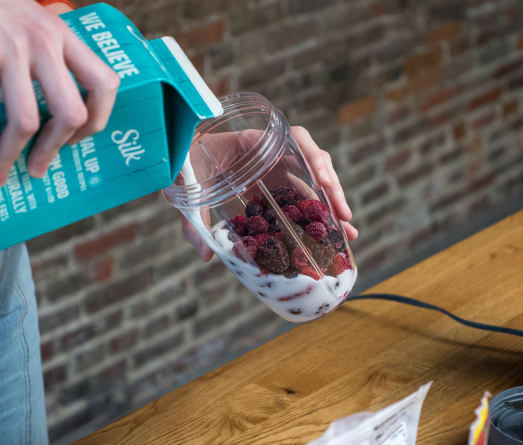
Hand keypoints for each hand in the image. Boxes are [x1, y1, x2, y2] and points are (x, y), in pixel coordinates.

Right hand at [0, 0, 119, 185]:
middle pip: (71, 113)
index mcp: (64, 36)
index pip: (104, 84)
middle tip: (38, 168)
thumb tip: (53, 111)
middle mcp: (45, 43)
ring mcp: (12, 50)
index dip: (98, 119)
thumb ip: (48, 55)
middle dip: (54, 149)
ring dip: (11, 156)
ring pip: (27, 121)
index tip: (77, 139)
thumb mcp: (31, 22)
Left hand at [181, 126, 357, 260]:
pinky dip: (317, 215)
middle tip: (344, 218)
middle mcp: (271, 153)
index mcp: (254, 142)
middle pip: (313, 163)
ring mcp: (275, 169)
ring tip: (347, 234)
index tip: (323, 181)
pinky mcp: (275, 185)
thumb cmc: (182, 161)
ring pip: (313, 182)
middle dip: (332, 189)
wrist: (175, 156)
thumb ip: (193, 218)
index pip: (296, 140)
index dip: (313, 158)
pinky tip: (330, 236)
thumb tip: (207, 255)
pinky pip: (301, 197)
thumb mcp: (185, 184)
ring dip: (331, 206)